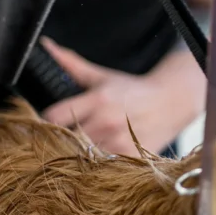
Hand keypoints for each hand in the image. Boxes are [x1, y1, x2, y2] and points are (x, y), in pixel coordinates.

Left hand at [40, 37, 204, 156]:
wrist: (170, 103)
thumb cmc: (131, 89)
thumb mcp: (100, 76)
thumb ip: (70, 63)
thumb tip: (46, 45)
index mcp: (97, 99)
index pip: (55, 117)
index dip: (45, 121)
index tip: (46, 123)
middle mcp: (107, 122)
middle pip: (66, 140)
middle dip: (60, 141)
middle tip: (59, 140)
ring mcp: (120, 143)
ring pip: (83, 157)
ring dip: (78, 155)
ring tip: (78, 150)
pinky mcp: (131, 159)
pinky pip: (104, 169)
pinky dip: (98, 166)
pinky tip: (97, 159)